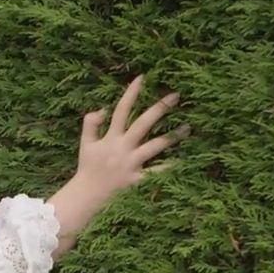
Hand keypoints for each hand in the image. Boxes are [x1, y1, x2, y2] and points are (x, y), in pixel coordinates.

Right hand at [47, 75, 186, 257]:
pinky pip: (157, 172)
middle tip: (175, 96)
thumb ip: (90, 123)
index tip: (143, 77)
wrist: (86, 195)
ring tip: (188, 127)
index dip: (131, 93)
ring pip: (155, 146)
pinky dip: (170, 167)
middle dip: (159, 108)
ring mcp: (131, 164)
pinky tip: (185, 161)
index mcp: (110, 137)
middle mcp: (122, 148)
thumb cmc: (87, 168)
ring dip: (172, 136)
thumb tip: (104, 108)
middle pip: (143, 123)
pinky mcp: (137, 179)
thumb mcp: (85, 143)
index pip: (121, 109)